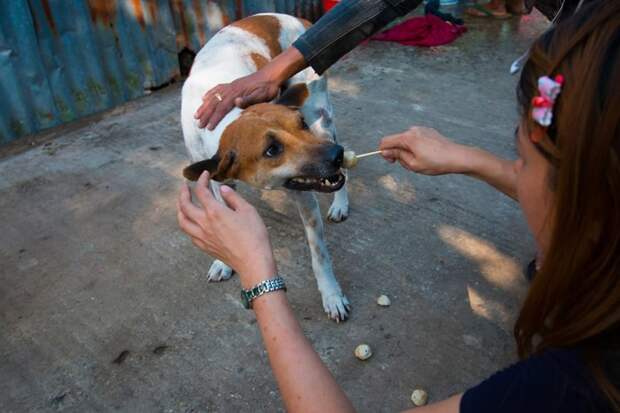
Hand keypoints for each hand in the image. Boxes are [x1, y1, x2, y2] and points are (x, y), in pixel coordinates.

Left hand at [177, 172, 275, 286]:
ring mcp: (202, 237)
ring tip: (182, 204)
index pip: (201, 191)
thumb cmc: (254, 235)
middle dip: (183, 193)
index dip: (202, 180)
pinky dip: (187, 225)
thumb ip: (233, 198)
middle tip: (185, 187)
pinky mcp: (205, 247)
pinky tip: (192, 223)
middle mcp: (204, 223)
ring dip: (180, 210)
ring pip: (182, 221)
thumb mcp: (248, 211)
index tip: (205, 175)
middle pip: (185, 205)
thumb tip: (222, 189)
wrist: (253, 261)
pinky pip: (189, 234)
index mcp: (215, 212)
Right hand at [194, 72, 279, 129]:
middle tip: (199, 125)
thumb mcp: (261, 96)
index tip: (208, 128)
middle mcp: (231, 89)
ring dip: (204, 106)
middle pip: (215, 103)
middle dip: (206, 115)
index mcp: (236, 94)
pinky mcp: (233, 84)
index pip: (222, 108)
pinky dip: (210, 94)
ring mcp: (231, 86)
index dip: (214, 118)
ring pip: (213, 97)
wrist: (271, 75)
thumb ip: (248, 100)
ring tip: (196, 115)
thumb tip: (236, 102)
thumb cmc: (267, 88)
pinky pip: (218, 89)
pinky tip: (204, 98)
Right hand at [379, 126, 467, 174]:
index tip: (392, 162)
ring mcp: (422, 129)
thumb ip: (397, 156)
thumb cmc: (436, 163)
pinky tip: (427, 156)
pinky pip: (416, 139)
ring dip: (408, 151)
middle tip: (410, 165)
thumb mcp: (413, 164)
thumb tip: (385, 151)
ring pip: (406, 141)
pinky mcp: (429, 131)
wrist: (458, 157)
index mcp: (407, 137)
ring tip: (421, 161)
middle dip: (398, 153)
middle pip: (396, 141)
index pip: (385, 141)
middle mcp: (413, 130)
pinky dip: (416, 147)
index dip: (384, 153)